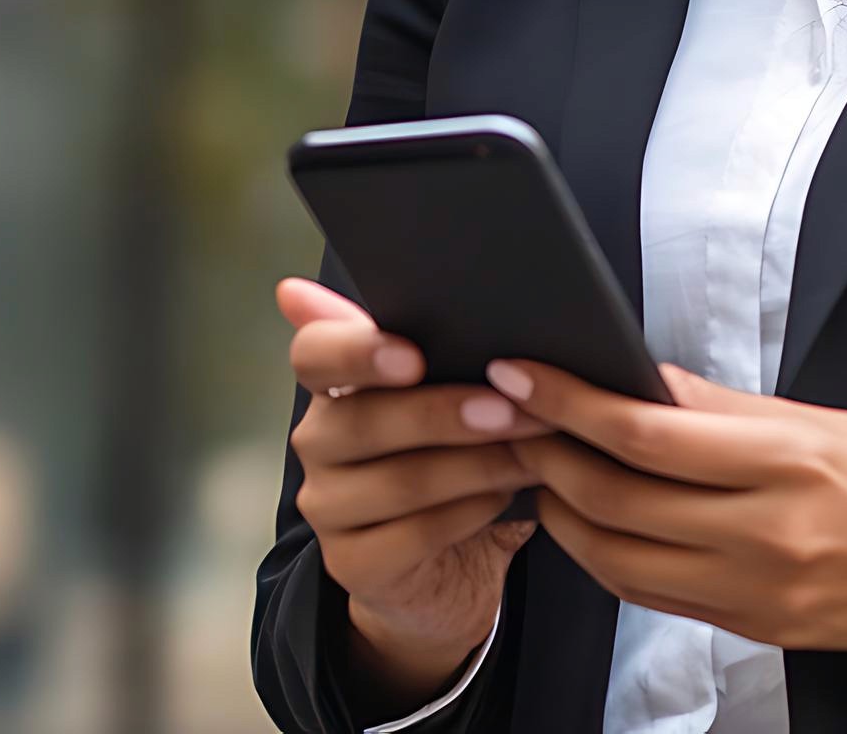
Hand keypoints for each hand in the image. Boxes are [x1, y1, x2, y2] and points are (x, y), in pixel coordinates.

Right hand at [277, 278, 554, 664]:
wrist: (448, 559)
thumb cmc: (454, 449)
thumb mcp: (449, 388)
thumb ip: (436, 335)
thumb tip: (438, 281)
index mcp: (334, 384)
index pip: (313, 352)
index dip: (355, 351)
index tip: (413, 355)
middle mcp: (317, 441)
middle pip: (365, 420)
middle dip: (448, 412)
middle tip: (513, 406)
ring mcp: (328, 506)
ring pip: (400, 480)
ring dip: (477, 463)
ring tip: (533, 447)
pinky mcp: (351, 565)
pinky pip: (415, 535)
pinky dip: (471, 511)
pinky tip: (509, 496)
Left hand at [485, 357, 846, 653]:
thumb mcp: (813, 419)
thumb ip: (718, 404)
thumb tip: (639, 379)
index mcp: (783, 460)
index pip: (646, 433)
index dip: (571, 402)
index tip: (524, 374)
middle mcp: (764, 531)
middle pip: (619, 499)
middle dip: (550, 456)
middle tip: (515, 419)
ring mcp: (753, 590)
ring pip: (619, 559)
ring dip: (564, 513)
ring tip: (544, 471)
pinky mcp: (748, 629)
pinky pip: (651, 596)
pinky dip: (605, 557)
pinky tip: (591, 523)